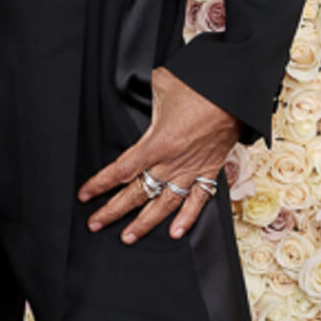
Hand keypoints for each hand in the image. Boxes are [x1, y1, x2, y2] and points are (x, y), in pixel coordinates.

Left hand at [76, 65, 240, 242]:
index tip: (85, 194)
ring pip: (164, 204)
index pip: (122, 170)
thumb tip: (134, 90)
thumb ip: (146, 96)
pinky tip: (176, 232)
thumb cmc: (201, 85)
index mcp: (158, 142)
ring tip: (128, 236)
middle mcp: (173, 162)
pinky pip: (199, 200)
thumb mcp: (163, 84)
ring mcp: (192, 169)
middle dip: (113, 211)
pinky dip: (188, 218)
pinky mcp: (210, 170)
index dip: (101, 184)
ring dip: (144, 222)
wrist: (235, 94)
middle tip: (95, 224)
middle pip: (138, 193)